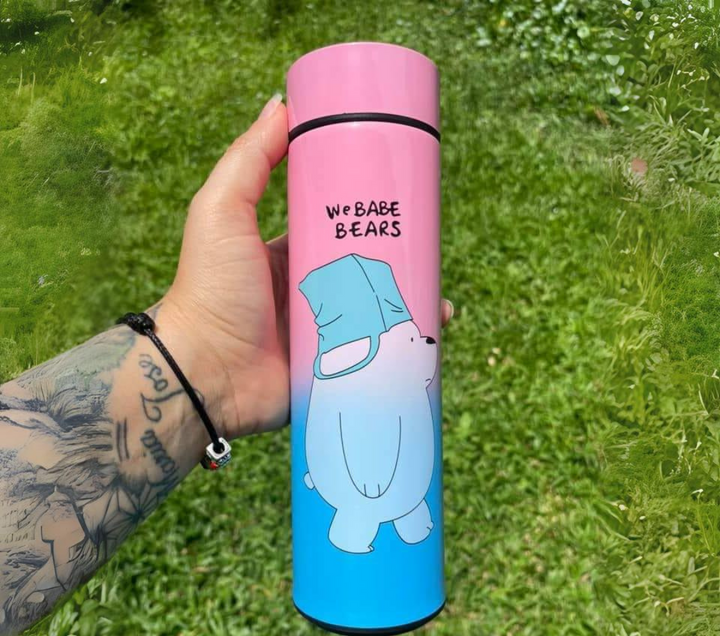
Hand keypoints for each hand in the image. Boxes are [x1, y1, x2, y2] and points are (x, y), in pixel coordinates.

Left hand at [160, 95, 452, 439]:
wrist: (206, 371)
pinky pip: (376, 355)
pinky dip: (404, 347)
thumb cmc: (211, 288)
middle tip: (431, 254)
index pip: (339, 226)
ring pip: (377, 313)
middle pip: (366, 269)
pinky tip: (429, 338)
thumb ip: (248, 160)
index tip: (404, 199)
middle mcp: (311, 291)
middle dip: (400, 262)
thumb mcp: (222, 211)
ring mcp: (325, 330)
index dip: (370, 213)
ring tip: (439, 302)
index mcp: (290, 255)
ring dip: (410, 305)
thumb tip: (281, 103)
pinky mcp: (334, 366)